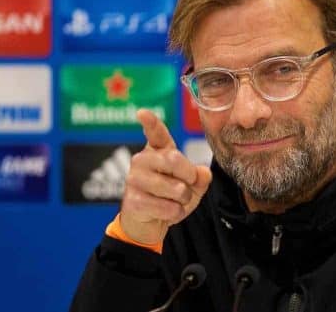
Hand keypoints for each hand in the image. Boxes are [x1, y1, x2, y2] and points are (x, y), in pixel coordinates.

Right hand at [119, 109, 211, 244]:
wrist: (148, 223)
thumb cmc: (169, 197)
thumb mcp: (191, 185)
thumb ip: (200, 176)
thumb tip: (202, 173)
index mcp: (156, 151)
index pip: (155, 133)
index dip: (150, 122)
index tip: (142, 113)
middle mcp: (141, 161)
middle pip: (174, 160)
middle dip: (189, 178)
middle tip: (186, 187)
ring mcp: (134, 180)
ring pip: (176, 189)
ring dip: (183, 200)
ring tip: (173, 201)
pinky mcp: (133, 201)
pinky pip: (168, 207)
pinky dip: (174, 213)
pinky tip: (164, 212)